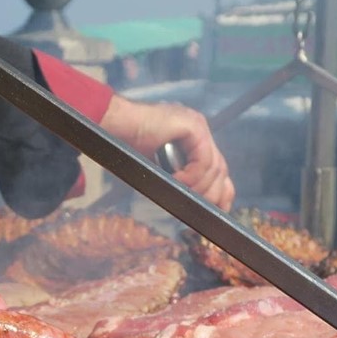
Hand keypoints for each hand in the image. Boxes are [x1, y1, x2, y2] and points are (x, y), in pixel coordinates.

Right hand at [99, 95, 233, 210]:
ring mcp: (198, 126)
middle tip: (198, 210)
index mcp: (193, 139)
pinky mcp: (193, 126)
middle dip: (213, 194)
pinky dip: (192, 176)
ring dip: (198, 187)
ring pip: (214, 167)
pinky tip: (177, 181)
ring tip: (180, 195)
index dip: (220, 193)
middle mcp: (200, 130)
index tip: (215, 212)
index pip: (217, 168)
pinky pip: (203, 159)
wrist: (115, 126)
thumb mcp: (159, 168)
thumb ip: (179, 179)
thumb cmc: (127, 146)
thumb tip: (194, 202)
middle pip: (220, 169)